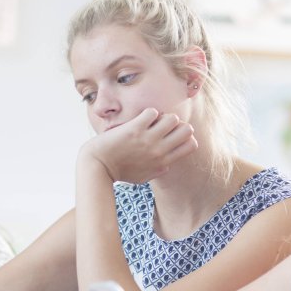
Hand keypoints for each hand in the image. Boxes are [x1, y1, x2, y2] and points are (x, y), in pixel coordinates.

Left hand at [82, 108, 196, 183]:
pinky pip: (152, 112)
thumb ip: (157, 171)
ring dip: (164, 116)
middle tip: (163, 125)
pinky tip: (140, 118)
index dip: (185, 136)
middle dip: (178, 124)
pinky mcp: (134, 129)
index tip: (172, 135)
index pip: (191, 145)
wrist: (98, 166)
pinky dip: (148, 112)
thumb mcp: (142, 178)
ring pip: (173, 118)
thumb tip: (167, 165)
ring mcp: (147, 139)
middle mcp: (159, 151)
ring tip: (152, 120)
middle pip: (187, 130)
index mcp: (163, 162)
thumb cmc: (119, 172)